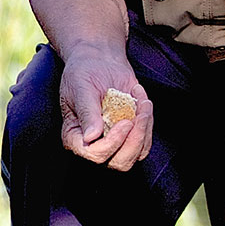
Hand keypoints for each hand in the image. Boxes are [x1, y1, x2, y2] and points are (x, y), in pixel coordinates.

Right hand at [58, 54, 151, 170]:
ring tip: (143, 102)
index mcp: (75, 137)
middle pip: (119, 162)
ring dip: (145, 129)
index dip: (113, 143)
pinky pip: (146, 140)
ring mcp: (114, 141)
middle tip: (140, 115)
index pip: (95, 154)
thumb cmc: (83, 73)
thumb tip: (90, 137)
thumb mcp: (81, 89)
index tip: (125, 122)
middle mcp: (95, 144)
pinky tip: (142, 100)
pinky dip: (149, 121)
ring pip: (137, 154)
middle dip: (135, 141)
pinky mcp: (130, 134)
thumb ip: (87, 113)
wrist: (98, 62)